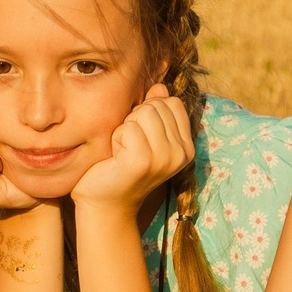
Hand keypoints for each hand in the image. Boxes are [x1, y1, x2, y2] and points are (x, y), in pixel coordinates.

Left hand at [70, 85, 193, 211]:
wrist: (105, 204)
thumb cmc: (120, 168)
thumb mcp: (143, 136)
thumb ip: (154, 110)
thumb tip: (160, 87)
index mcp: (186, 147)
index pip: (172, 103)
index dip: (149, 112)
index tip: (140, 138)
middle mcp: (181, 154)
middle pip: (157, 105)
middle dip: (135, 119)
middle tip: (128, 147)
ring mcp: (164, 158)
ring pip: (143, 113)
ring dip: (125, 128)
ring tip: (122, 152)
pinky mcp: (143, 161)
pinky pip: (128, 128)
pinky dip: (116, 138)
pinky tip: (116, 158)